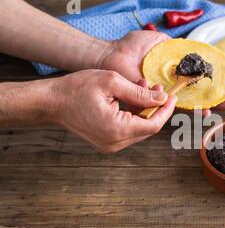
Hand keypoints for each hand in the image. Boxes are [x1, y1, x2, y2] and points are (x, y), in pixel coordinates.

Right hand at [50, 69, 176, 152]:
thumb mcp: (111, 82)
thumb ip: (140, 93)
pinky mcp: (106, 142)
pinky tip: (132, 98)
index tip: (172, 96)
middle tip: (158, 88)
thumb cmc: (76, 89)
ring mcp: (110, 145)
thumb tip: (162, 98)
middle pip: (148, 128)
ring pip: (139, 129)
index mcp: (117, 130)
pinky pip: (128, 130)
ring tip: (143, 88)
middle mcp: (115, 143)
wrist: (50, 102)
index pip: (153, 125)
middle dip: (156, 108)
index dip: (166, 110)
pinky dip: (134, 115)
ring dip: (145, 110)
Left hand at [99, 31, 224, 114]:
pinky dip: (193, 109)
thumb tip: (191, 49)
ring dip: (214, 103)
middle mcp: (176, 81)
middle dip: (224, 94)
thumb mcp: (158, 40)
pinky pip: (178, 106)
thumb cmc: (131, 48)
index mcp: (178, 68)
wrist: (111, 58)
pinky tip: (206, 111)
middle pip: (204, 89)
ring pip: (196, 100)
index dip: (220, 79)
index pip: (203, 74)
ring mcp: (168, 92)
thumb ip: (174, 46)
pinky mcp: (159, 100)